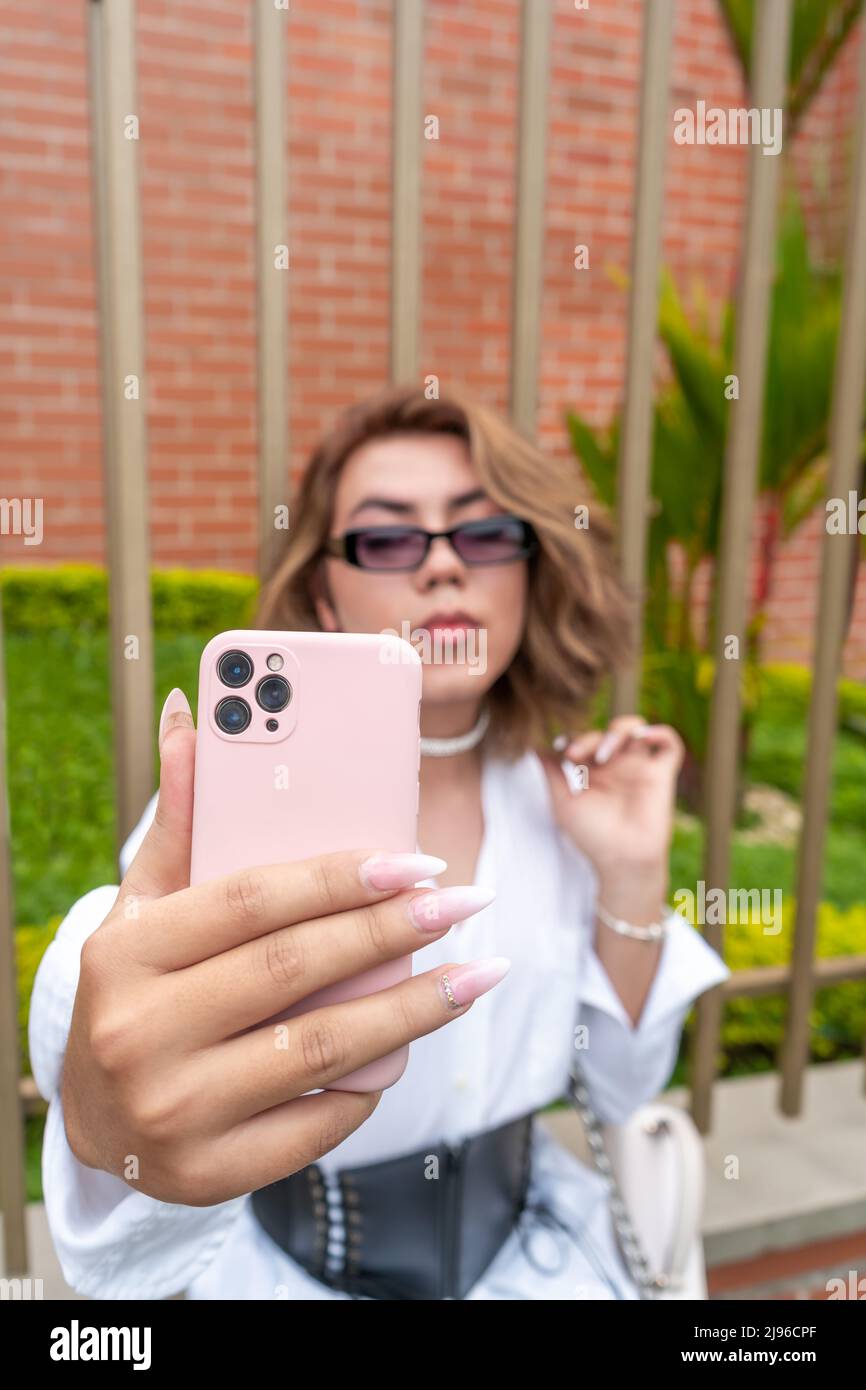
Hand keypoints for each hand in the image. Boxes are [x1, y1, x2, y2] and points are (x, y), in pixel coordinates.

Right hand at [61, 703, 503, 1205]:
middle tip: (467, 902)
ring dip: (414, 1010)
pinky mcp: (210, 1174)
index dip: (340, 878)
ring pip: (322, 1049)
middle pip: (297, 971)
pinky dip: (372, 1083)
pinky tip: (410, 1048)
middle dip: (395, 931)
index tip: (418, 861)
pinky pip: (317, 1123)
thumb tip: (191, 715)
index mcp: (127, 954)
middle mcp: (142, 1034)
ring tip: (479, 973)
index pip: (251, 903)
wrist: (95, 1120)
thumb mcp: (143, 906)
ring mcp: (175, 1112)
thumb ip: (181, 819)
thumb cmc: (136, 989)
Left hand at [538, 715, 684, 888]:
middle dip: (589, 737)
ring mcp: (638, 768)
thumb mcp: (563, 801)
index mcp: (592, 772)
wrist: (622, 860)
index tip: (563, 753)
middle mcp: (616, 767)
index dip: (572, 738)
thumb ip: (550, 772)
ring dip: (620, 729)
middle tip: (576, 755)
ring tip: (605, 752)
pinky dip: (662, 732)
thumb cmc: (592, 835)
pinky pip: (671, 746)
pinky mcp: (661, 775)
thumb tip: (532, 745)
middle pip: (604, 731)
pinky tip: (644, 736)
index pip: (583, 739)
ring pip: (635, 728)